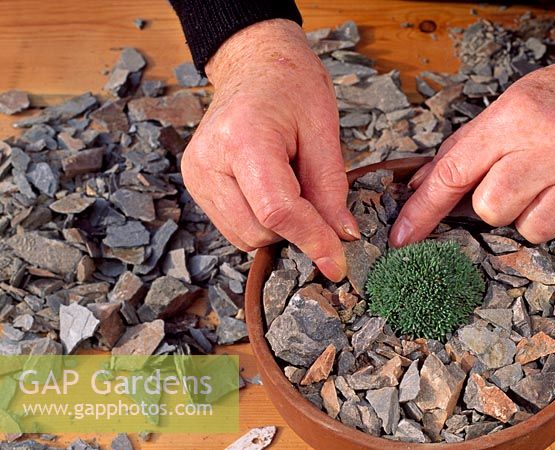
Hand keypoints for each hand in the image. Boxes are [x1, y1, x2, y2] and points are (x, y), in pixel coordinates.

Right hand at [181, 19, 358, 280]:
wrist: (254, 63)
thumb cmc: (292, 85)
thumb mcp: (324, 129)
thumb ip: (331, 189)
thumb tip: (342, 237)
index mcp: (243, 138)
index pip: (277, 210)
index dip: (311, 240)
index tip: (337, 264)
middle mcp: (209, 160)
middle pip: (258, 231)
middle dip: (295, 232)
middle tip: (315, 199)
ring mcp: (197, 174)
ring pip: (244, 237)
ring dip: (277, 229)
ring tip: (290, 185)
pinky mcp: (195, 184)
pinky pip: (234, 228)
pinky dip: (261, 222)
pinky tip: (271, 190)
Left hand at [389, 56, 554, 247]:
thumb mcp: (508, 108)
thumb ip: (465, 149)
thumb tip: (420, 188)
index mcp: (519, 118)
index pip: (456, 172)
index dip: (423, 209)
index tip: (402, 237)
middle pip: (492, 209)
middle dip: (494, 205)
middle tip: (518, 182)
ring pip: (531, 230)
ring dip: (533, 216)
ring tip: (552, 185)